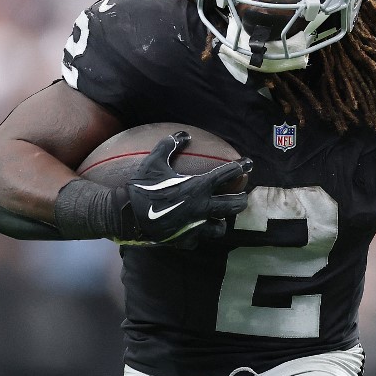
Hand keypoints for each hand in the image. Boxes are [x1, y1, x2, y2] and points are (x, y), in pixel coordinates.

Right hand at [121, 131, 250, 246]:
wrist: (126, 215)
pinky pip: (199, 240)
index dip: (241, 166)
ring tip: (220, 217)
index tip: (249, 163)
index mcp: (198, 186)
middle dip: (241, 199)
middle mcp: (202, 207)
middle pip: (234, 205)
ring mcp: (195, 226)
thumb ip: (170, 145)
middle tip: (242, 196)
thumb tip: (184, 134)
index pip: (228, 174)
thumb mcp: (154, 162)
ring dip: (221, 221)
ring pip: (220, 228)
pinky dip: (199, 235)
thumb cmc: (142, 187)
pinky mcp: (185, 240)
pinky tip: (196, 231)